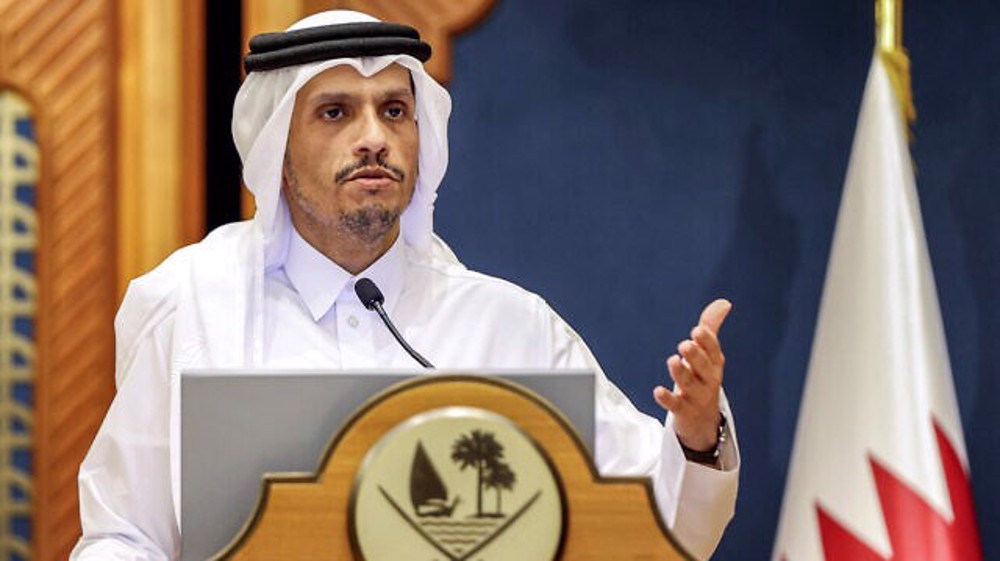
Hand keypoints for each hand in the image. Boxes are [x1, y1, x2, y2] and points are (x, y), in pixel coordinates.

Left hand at [653, 299, 730, 450]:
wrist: (703, 420)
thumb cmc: (703, 379)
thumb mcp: (709, 354)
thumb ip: (711, 327)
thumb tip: (724, 302)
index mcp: (714, 363)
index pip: (713, 351)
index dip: (707, 341)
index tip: (697, 330)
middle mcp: (708, 380)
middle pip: (703, 367)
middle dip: (696, 356)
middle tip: (685, 344)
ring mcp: (696, 397)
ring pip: (689, 385)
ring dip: (681, 373)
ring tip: (672, 361)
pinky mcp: (684, 411)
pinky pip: (676, 405)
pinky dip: (668, 399)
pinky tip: (658, 391)